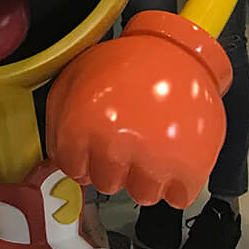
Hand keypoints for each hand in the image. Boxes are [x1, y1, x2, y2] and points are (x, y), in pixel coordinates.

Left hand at [47, 11, 230, 208]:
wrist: (179, 49)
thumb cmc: (125, 62)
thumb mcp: (73, 78)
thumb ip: (58, 120)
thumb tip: (58, 156)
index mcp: (80, 125)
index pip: (72, 169)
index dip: (83, 161)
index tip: (92, 156)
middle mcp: (113, 147)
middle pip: (107, 184)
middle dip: (114, 167)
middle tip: (127, 145)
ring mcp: (153, 160)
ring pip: (142, 196)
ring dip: (147, 178)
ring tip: (153, 149)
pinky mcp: (191, 167)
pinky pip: (179, 198)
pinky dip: (179, 185)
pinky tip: (175, 159)